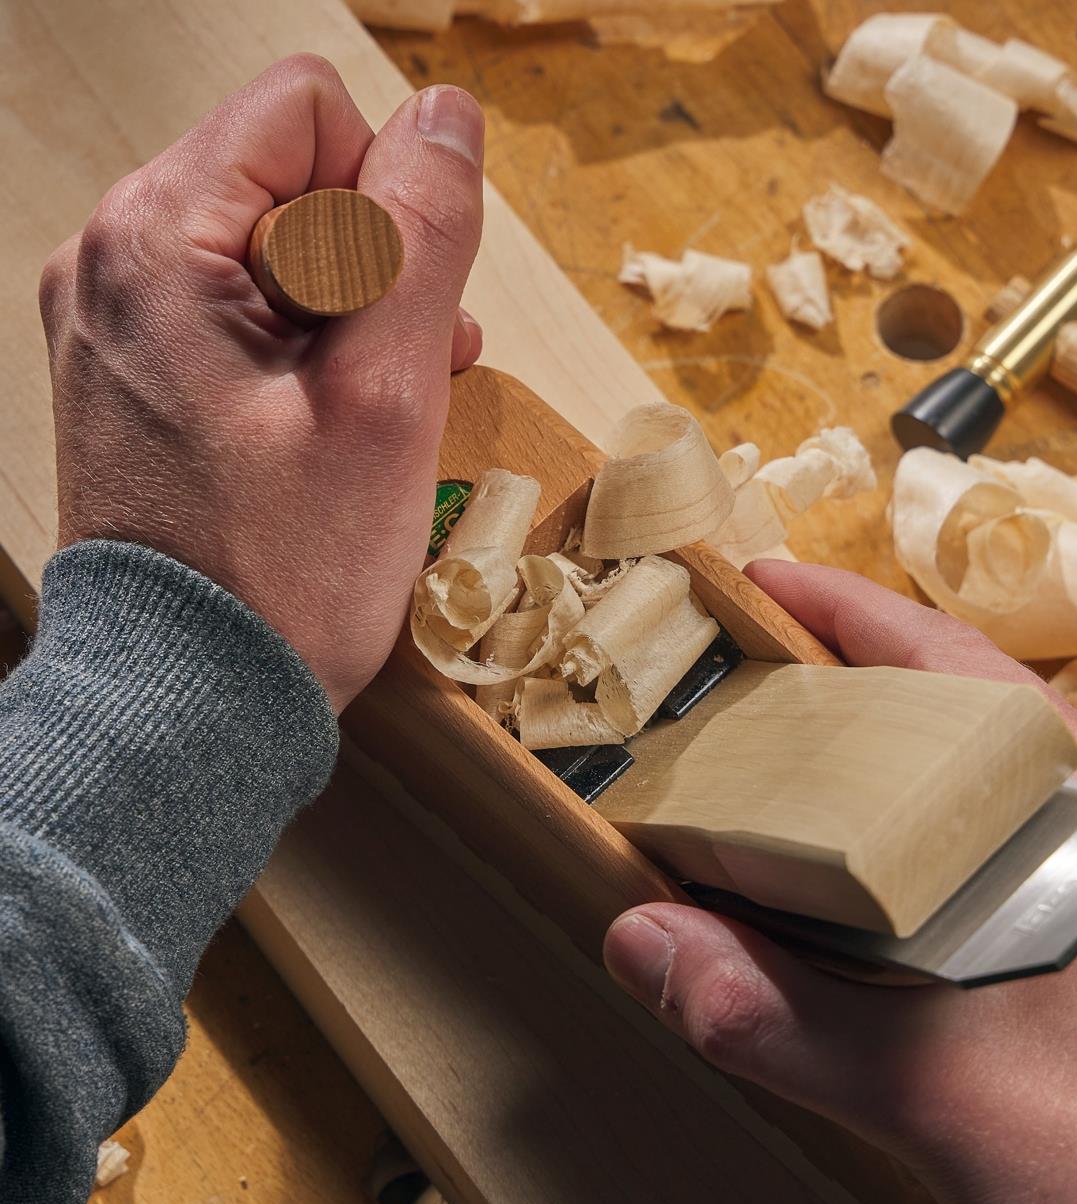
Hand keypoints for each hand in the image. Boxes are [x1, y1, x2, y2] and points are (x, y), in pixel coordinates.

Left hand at [39, 56, 485, 710]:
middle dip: (370, 268)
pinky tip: (339, 421)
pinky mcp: (135, 371)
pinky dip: (304, 350)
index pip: (307, 113)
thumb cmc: (284, 572)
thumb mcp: (384, 399)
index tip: (393, 317)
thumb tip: (447, 116)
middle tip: (390, 381)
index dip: (387, 200)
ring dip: (349, 315)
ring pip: (272, 247)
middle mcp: (114, 260)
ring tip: (377, 409)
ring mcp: (117, 319)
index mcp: (157, 241)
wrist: (190, 701)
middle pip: (289, 178)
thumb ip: (419, 238)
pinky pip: (241, 310)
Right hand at [603, 560, 1076, 1203]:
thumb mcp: (915, 1090)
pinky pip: (1058, 809)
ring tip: (838, 774)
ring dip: (927, 749)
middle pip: (976, 696)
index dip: (843, 611)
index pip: (940, 658)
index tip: (767, 586)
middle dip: (870, 681)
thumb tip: (647, 940)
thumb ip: (768, 1010)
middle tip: (776, 692)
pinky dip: (979, 806)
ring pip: (1018, 755)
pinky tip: (934, 857)